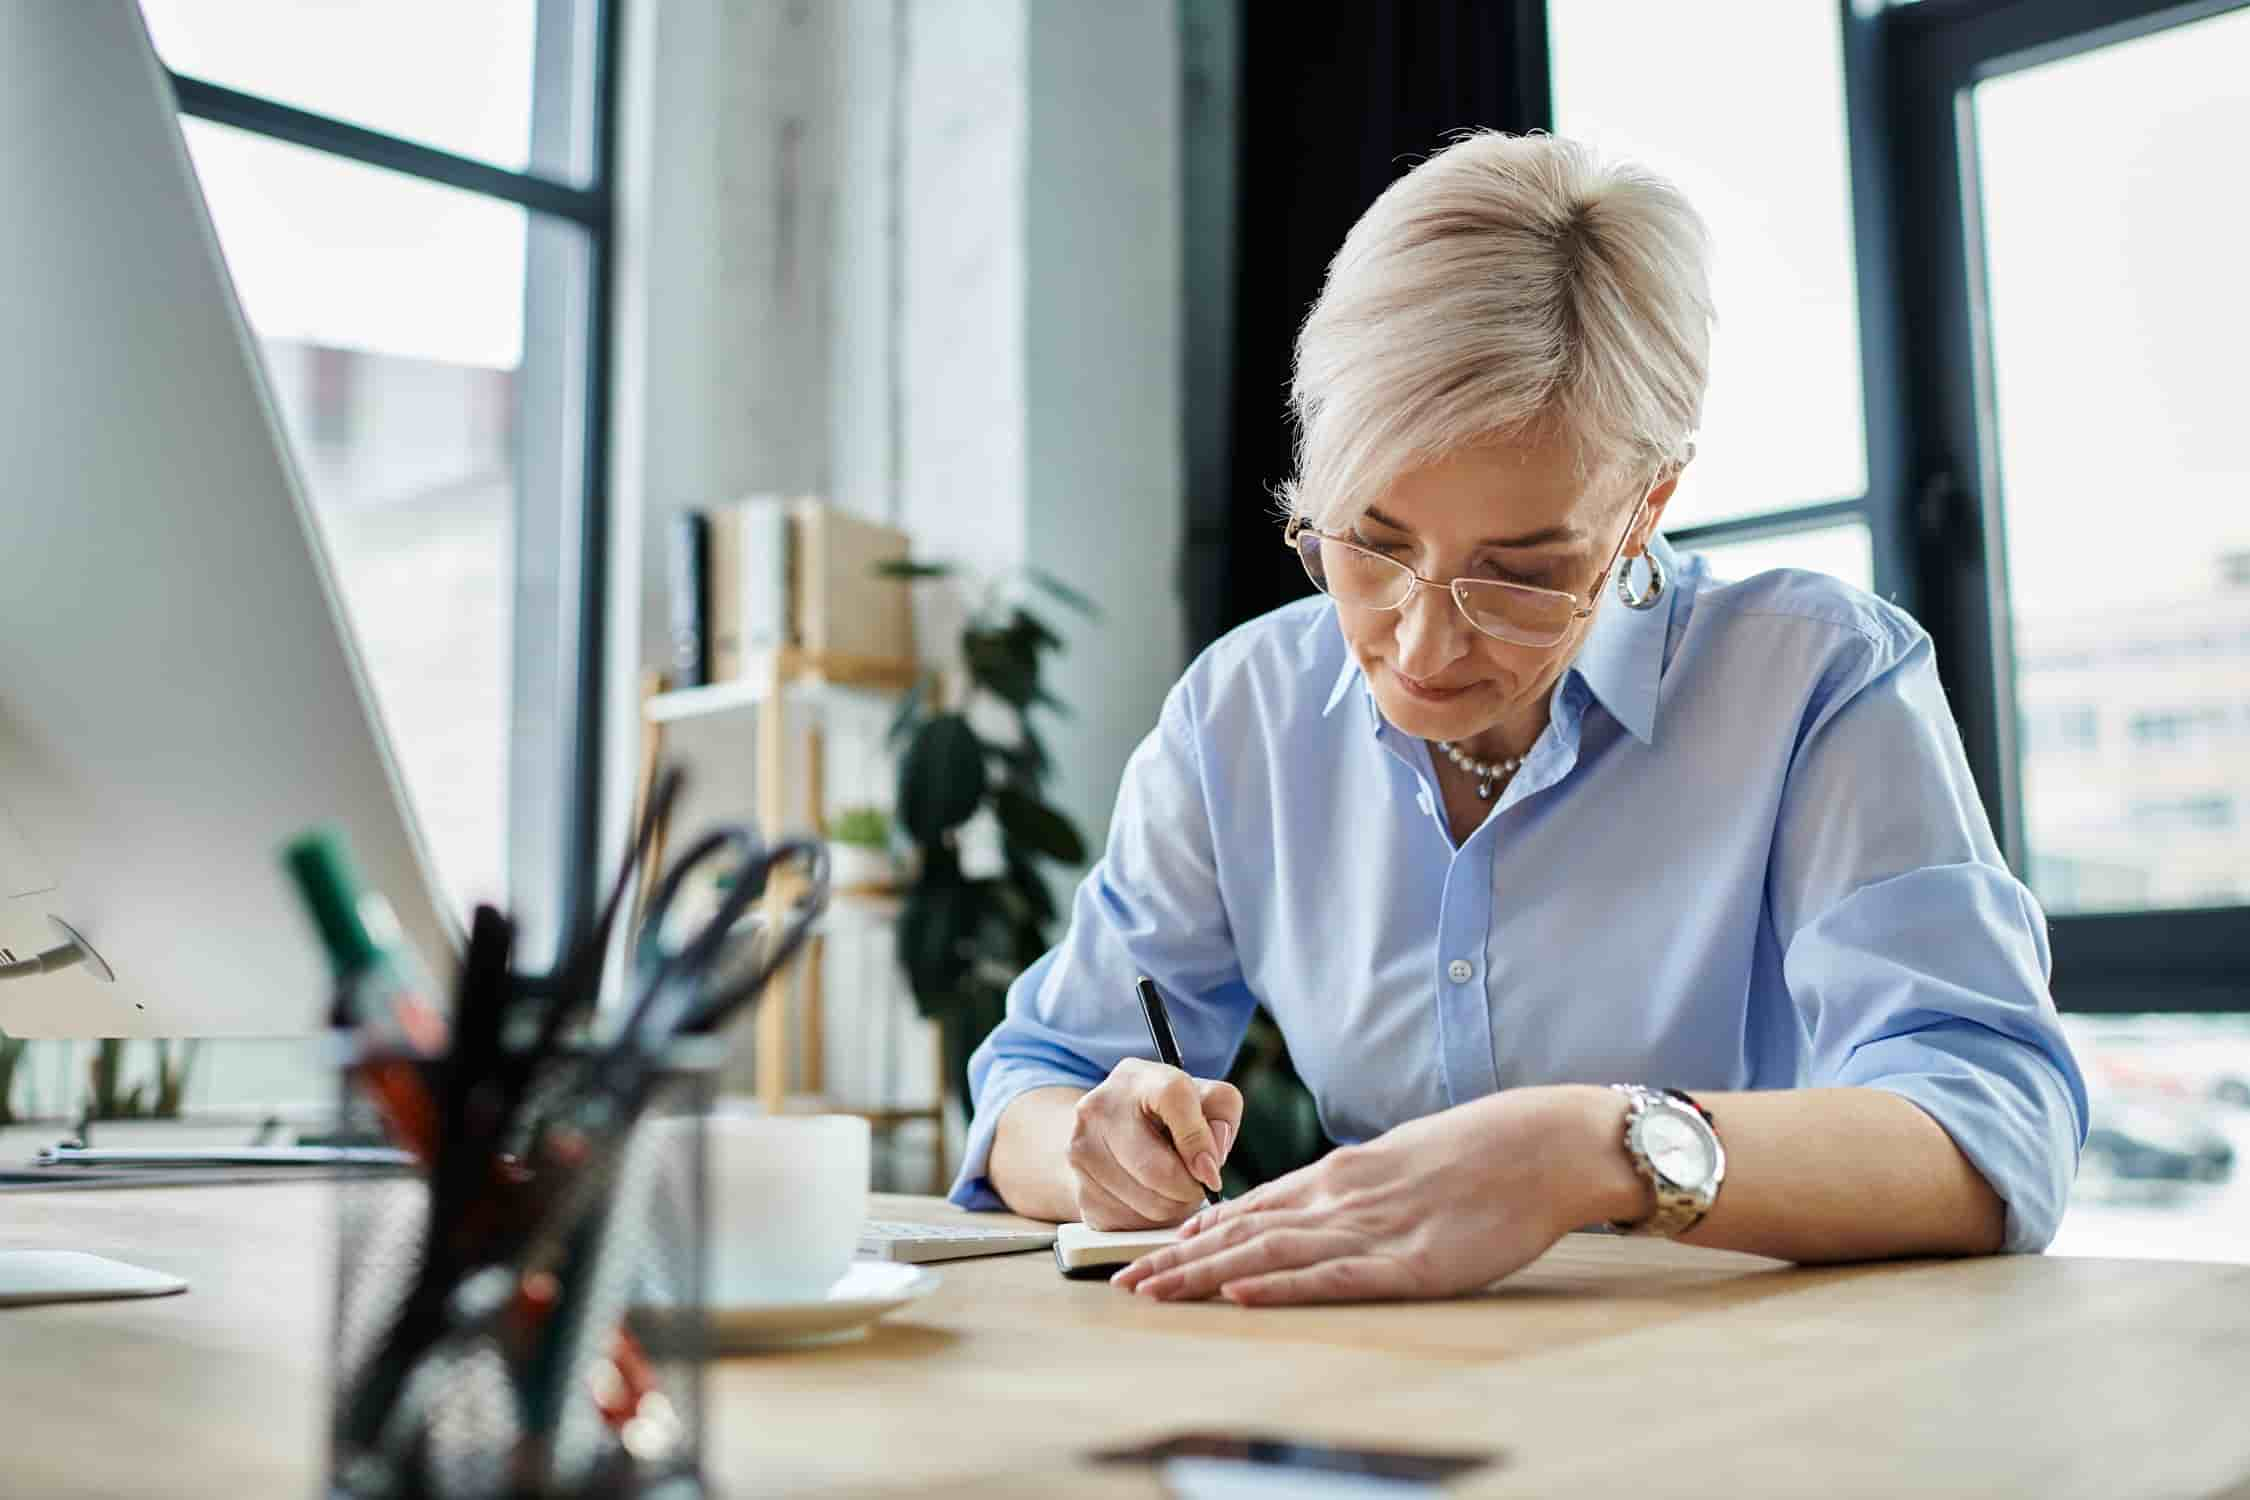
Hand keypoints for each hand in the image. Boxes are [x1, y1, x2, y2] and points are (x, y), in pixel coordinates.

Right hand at [1067, 1058, 1243, 1228]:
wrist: (1104, 1133)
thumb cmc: (1164, 1115)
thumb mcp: (1201, 1098)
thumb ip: (1221, 1113)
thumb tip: (1210, 1160)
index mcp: (1137, 1078)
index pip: (1174, 1098)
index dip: (1199, 1141)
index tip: (1211, 1172)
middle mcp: (1100, 1109)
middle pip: (1159, 1170)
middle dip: (1190, 1187)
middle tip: (1196, 1184)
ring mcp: (1082, 1152)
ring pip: (1150, 1205)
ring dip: (1174, 1206)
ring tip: (1172, 1188)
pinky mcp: (1082, 1193)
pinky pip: (1132, 1224)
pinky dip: (1151, 1220)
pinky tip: (1149, 1198)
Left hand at [1111, 1086, 1636, 1303]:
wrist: (1538, 1146)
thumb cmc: (1479, 1156)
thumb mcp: (1399, 1163)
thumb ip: (1354, 1188)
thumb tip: (1316, 1208)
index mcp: (1340, 1175)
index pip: (1250, 1207)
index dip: (1196, 1232)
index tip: (1154, 1251)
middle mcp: (1340, 1197)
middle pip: (1241, 1231)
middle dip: (1177, 1258)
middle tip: (1124, 1281)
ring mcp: (1370, 1229)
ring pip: (1268, 1253)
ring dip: (1203, 1274)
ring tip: (1154, 1292)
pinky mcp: (1408, 1264)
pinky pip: (1331, 1278)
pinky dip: (1279, 1286)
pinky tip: (1238, 1292)